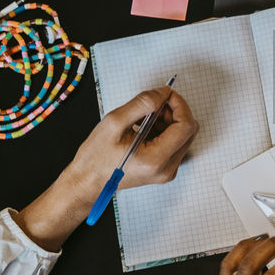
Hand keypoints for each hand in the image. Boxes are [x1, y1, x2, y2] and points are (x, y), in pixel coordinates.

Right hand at [16, 86, 197, 250]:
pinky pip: (174, 143)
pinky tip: (144, 128)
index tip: (166, 94)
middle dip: (174, 112)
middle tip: (153, 104)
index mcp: (156, 159)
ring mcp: (167, 170)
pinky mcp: (163, 168)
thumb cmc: (96, 157)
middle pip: (187, 130)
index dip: (179, 105)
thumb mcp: (114, 123)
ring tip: (143, 118)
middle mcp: (166, 168)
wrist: (87, 182)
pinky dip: (164, 130)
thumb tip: (163, 92)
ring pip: (182, 136)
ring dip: (168, 120)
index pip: (186, 126)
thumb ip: (142, 104)